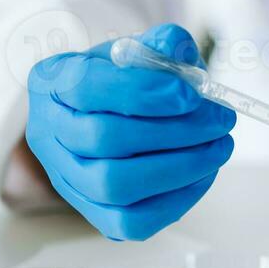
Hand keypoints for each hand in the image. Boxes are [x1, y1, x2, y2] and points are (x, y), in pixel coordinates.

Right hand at [26, 24, 236, 240]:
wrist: (116, 113)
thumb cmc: (127, 78)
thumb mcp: (143, 50)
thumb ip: (161, 45)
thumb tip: (173, 49)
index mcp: (51, 82)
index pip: (86, 87)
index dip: (142, 92)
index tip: (191, 94)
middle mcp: (47, 133)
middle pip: (103, 139)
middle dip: (174, 130)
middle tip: (221, 119)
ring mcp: (66, 179)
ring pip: (115, 185)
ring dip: (180, 167)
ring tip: (219, 146)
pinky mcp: (92, 213)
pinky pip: (131, 222)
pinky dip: (175, 201)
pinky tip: (204, 174)